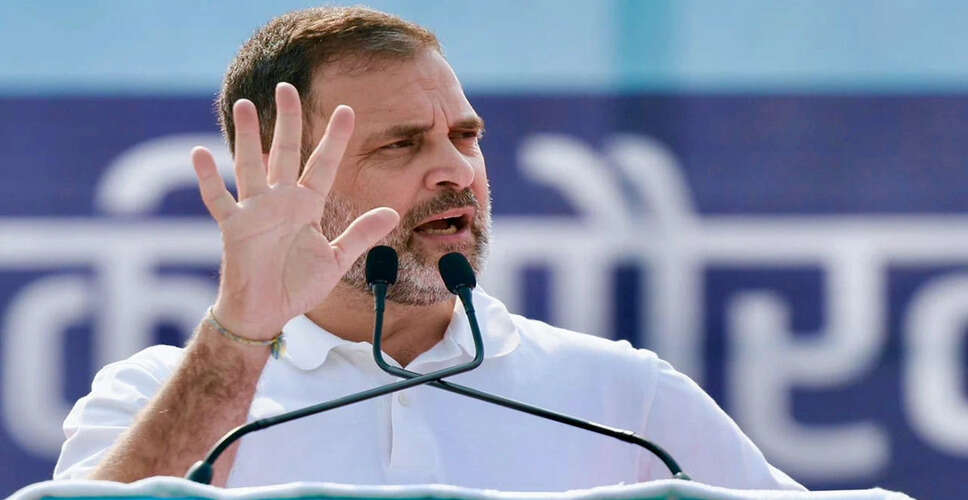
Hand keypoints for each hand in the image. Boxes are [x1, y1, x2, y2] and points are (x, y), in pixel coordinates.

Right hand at [191, 82, 398, 339]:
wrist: (266, 313)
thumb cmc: (298, 286)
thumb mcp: (335, 259)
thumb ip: (361, 234)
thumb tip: (393, 213)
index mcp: (307, 206)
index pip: (323, 165)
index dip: (334, 139)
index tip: (347, 111)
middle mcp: (281, 201)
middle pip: (285, 152)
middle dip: (287, 121)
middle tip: (286, 88)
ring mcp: (255, 211)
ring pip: (251, 165)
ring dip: (247, 136)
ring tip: (245, 104)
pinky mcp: (234, 227)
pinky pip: (218, 199)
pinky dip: (208, 178)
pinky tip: (200, 153)